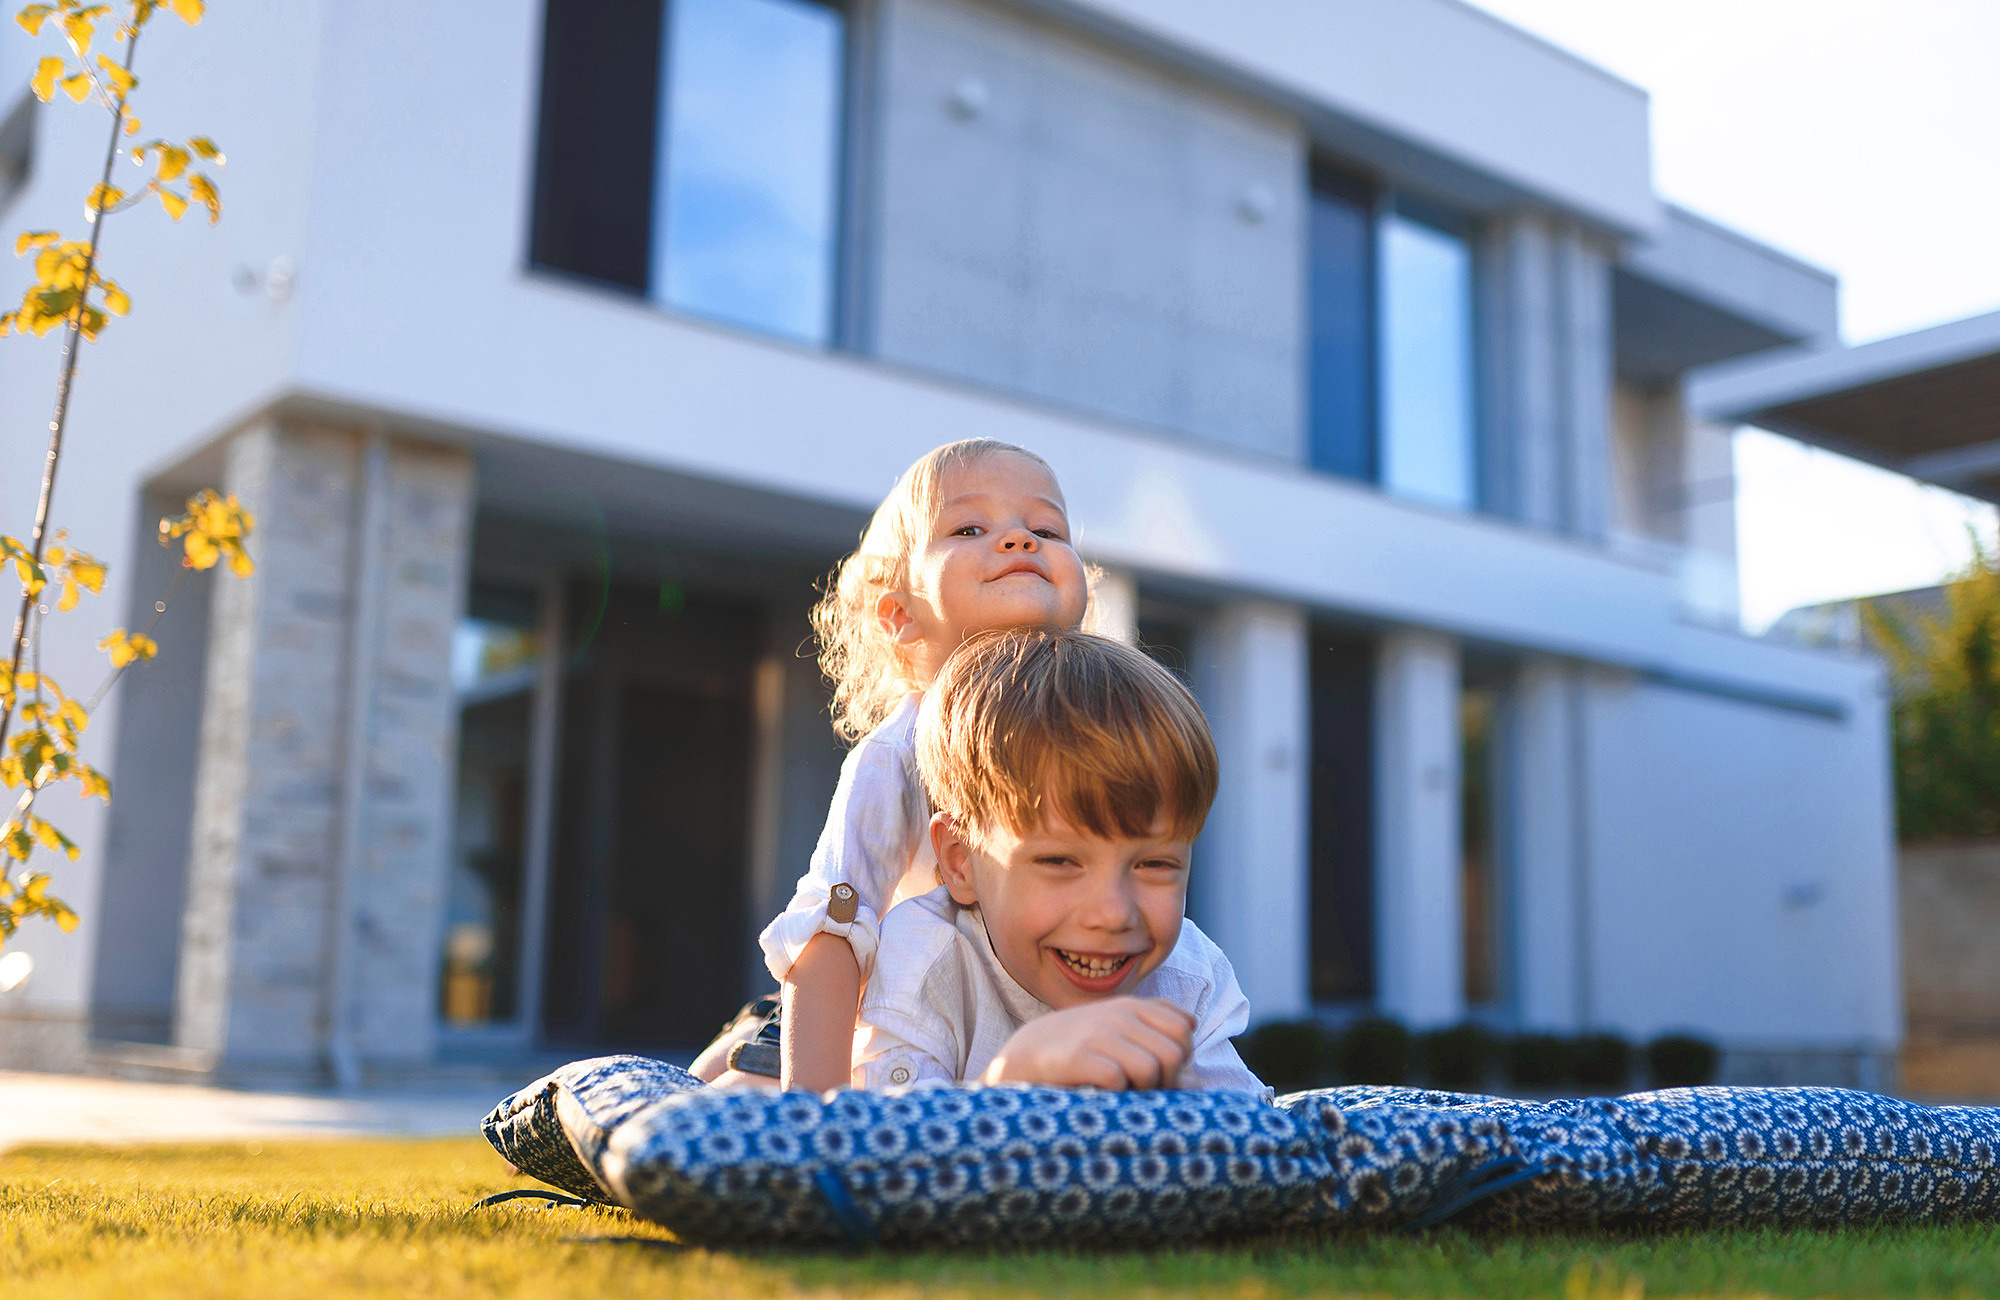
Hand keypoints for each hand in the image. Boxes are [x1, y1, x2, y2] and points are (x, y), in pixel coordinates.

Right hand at [981, 997, 1193, 1089]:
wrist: (1021, 1057)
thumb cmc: (1078, 1052)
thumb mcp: (1117, 1036)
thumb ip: (1158, 1045)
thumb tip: (1198, 1080)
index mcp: (1131, 1007)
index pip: (1184, 1028)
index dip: (1180, 1057)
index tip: (1159, 1073)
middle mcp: (1118, 1015)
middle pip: (1174, 1052)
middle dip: (1166, 1080)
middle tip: (1142, 1091)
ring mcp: (1098, 1034)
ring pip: (1153, 1069)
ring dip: (1143, 1091)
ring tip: (1123, 1095)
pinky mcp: (1080, 1057)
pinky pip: (1120, 1080)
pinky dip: (1116, 1095)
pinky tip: (1101, 1095)